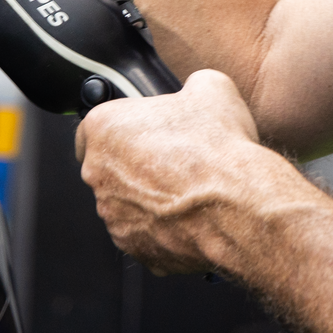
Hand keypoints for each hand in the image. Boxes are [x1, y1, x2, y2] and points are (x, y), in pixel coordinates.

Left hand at [74, 69, 287, 275]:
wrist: (237, 207)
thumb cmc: (218, 151)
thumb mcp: (211, 87)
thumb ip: (190, 85)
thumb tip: (196, 91)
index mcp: (104, 128)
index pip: (94, 127)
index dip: (123, 128)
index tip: (144, 132)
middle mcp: (99, 175)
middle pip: (110, 167)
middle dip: (137, 164)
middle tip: (175, 159)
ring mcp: (114, 216)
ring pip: (126, 203)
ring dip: (150, 197)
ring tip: (188, 188)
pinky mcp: (135, 247)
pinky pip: (145, 233)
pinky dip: (164, 226)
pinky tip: (192, 214)